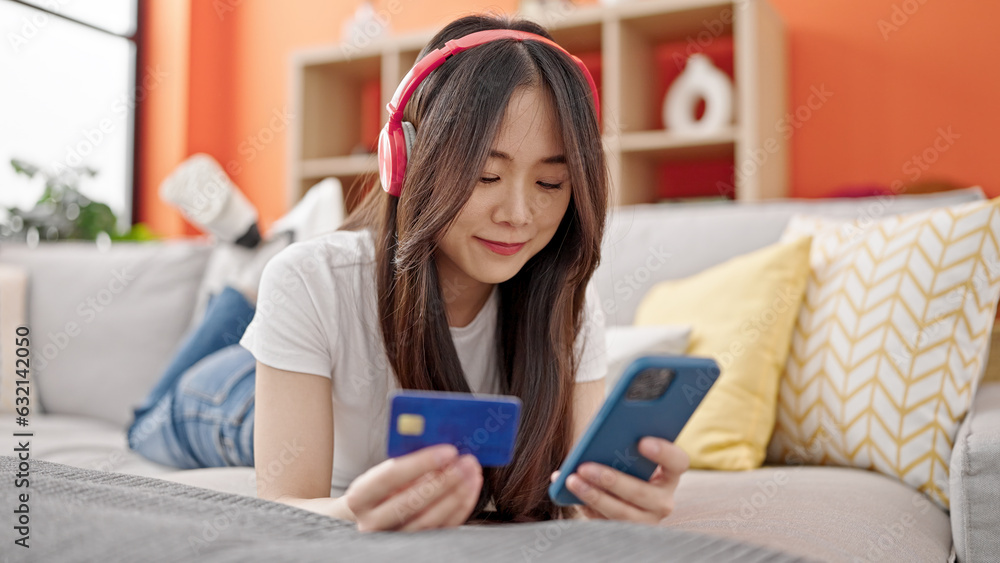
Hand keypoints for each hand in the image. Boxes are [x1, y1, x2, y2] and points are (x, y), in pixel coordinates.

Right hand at [344, 444, 482, 531]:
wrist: (368, 516)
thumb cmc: (380, 488)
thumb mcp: (382, 472)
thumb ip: (405, 460)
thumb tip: (442, 449)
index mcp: (359, 498)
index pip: (389, 477)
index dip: (421, 462)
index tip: (448, 450)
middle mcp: (372, 523)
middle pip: (411, 502)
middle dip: (444, 480)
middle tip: (466, 462)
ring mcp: (393, 539)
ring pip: (429, 519)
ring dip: (456, 494)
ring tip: (472, 473)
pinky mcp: (414, 547)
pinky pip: (442, 529)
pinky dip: (460, 508)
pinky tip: (471, 489)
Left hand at [550, 437, 687, 523]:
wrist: (624, 500)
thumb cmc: (627, 466)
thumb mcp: (631, 456)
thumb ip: (622, 444)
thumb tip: (597, 437)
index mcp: (670, 475)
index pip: (678, 462)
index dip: (664, 452)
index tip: (641, 441)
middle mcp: (663, 501)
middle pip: (641, 493)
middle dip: (611, 479)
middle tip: (584, 466)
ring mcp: (646, 521)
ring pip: (621, 512)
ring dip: (593, 496)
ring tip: (571, 480)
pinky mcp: (625, 533)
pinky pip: (603, 521)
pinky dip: (583, 505)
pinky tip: (565, 491)